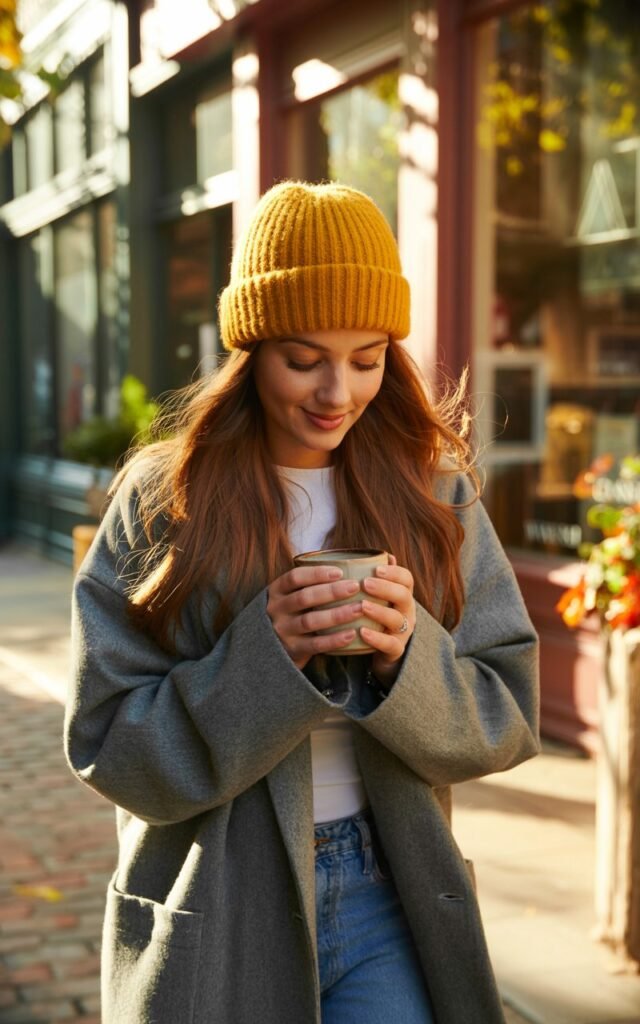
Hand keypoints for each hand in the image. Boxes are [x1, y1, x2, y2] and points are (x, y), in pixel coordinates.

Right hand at [267, 566, 363, 669]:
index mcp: (277, 591)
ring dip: (337, 614)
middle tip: (355, 587)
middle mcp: (276, 610)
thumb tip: (352, 566)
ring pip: (310, 621)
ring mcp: (283, 631)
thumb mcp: (291, 595)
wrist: (271, 648)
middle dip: (331, 591)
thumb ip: (312, 583)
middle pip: (304, 598)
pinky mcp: (292, 650)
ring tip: (359, 609)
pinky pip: (315, 645)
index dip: (316, 573)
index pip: (294, 577)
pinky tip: (351, 634)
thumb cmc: (292, 613)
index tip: (340, 572)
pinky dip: (334, 640)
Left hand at [360, 555, 415, 685]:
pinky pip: (390, 645)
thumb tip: (384, 554)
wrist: (382, 652)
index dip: (394, 572)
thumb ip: (377, 577)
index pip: (406, 579)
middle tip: (365, 583)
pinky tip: (362, 632)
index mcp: (403, 595)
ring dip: (379, 612)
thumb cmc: (377, 617)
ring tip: (362, 606)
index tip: (376, 568)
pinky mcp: (396, 651)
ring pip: (397, 620)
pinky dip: (376, 639)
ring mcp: (404, 632)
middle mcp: (407, 611)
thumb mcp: (379, 596)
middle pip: (404, 596)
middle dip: (385, 588)